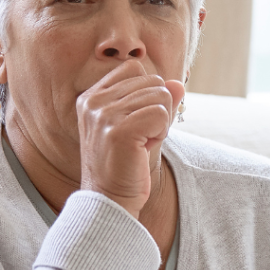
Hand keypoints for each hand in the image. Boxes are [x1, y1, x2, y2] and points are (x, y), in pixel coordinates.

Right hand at [76, 61, 184, 217]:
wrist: (110, 201)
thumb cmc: (124, 166)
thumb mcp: (140, 127)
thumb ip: (157, 101)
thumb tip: (178, 84)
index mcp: (91, 97)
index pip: (135, 69)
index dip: (148, 94)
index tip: (137, 123)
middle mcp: (94, 102)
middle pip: (153, 81)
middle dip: (158, 110)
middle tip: (141, 138)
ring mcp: (104, 115)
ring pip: (161, 96)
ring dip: (160, 124)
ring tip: (141, 144)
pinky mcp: (119, 130)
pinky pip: (161, 114)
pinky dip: (161, 133)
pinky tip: (144, 149)